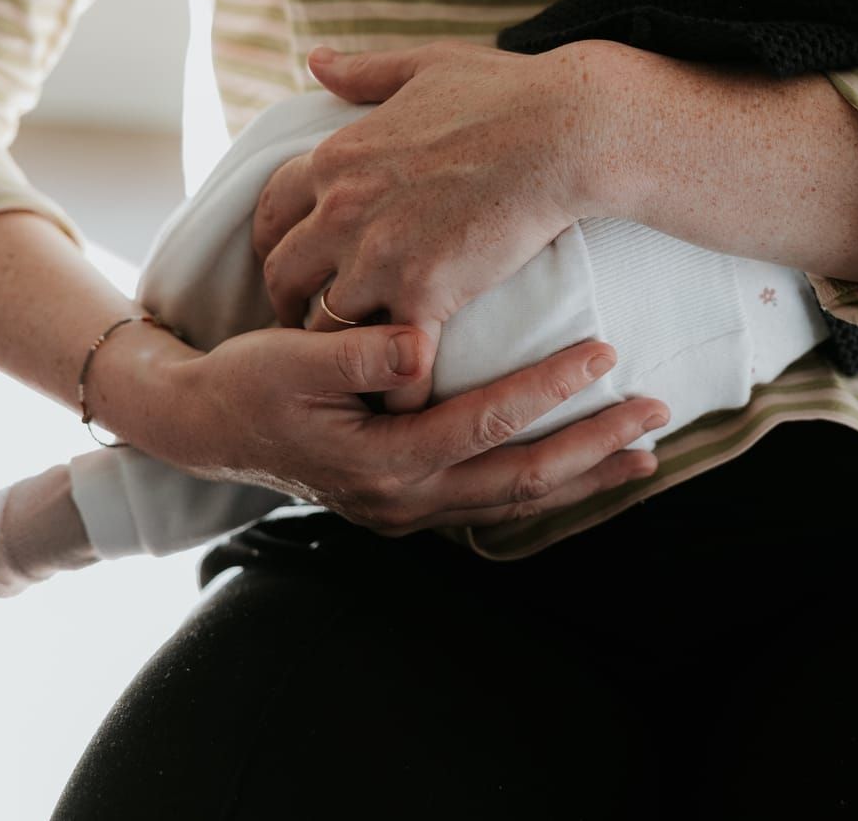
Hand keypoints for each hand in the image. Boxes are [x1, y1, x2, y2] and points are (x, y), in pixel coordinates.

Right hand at [107, 320, 667, 533]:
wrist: (200, 425)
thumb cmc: (247, 381)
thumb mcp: (290, 358)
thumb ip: (356, 355)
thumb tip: (419, 348)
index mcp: (379, 461)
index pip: (484, 427)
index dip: (548, 390)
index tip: (603, 352)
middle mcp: (402, 499)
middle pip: (520, 482)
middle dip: (595, 448)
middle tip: (657, 413)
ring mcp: (409, 509)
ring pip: (516, 502)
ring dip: (584, 477)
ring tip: (646, 453)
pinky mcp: (412, 500)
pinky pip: (496, 500)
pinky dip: (547, 485)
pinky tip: (586, 467)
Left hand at [253, 40, 615, 409]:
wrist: (568, 133)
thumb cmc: (507, 92)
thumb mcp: (423, 66)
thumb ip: (363, 71)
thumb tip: (316, 59)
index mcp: (336, 156)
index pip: (272, 210)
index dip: (279, 240)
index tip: (298, 262)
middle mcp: (341, 209)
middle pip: (284, 273)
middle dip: (292, 302)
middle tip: (313, 325)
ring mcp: (378, 255)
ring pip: (324, 323)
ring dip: (336, 348)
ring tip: (354, 369)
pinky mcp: (426, 293)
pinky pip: (389, 359)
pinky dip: (393, 388)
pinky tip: (404, 405)